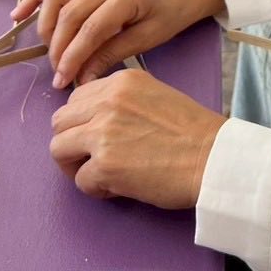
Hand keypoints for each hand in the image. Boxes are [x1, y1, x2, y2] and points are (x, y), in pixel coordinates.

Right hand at [12, 0, 224, 87]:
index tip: (62, 81)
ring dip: (45, 24)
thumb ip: (112, 54)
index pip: (91, 28)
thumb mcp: (149, 37)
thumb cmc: (172, 13)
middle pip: (69, 12)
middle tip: (57, 72)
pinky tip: (19, 14)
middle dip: (58, 46)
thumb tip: (81, 78)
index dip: (73, 56)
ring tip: (47, 50)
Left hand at [50, 69, 225, 207]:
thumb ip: (120, 101)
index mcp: (120, 82)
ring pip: (58, 149)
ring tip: (100, 174)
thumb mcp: (154, 95)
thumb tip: (93, 121)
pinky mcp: (104, 165)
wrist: (213, 158)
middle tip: (92, 159)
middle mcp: (107, 102)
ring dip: (75, 166)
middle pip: (60, 122)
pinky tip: (118, 187)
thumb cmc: (192, 132)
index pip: (76, 98)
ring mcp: (102, 133)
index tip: (97, 136)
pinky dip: (95, 188)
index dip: (82, 121)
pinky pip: (80, 181)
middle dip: (72, 142)